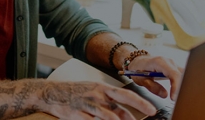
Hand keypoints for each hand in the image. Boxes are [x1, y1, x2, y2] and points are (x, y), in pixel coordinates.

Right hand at [41, 81, 156, 119]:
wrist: (52, 93)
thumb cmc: (76, 92)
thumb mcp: (95, 93)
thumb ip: (111, 105)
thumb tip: (127, 116)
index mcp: (102, 88)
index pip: (125, 95)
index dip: (140, 103)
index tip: (152, 109)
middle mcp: (96, 95)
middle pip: (120, 104)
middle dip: (137, 109)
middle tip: (150, 113)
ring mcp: (87, 105)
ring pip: (108, 117)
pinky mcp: (78, 115)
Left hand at [126, 55, 183, 100]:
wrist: (138, 61)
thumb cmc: (138, 68)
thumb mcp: (140, 79)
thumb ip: (152, 86)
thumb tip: (165, 95)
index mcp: (159, 62)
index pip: (173, 74)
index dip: (176, 86)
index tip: (174, 97)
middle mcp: (169, 62)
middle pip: (181, 75)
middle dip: (181, 88)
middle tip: (178, 101)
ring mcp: (173, 65)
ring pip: (184, 75)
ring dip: (183, 87)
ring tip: (179, 98)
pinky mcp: (175, 68)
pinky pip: (182, 76)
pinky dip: (182, 84)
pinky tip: (180, 93)